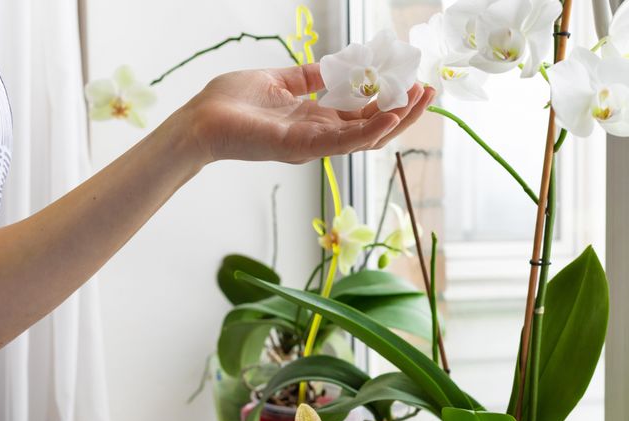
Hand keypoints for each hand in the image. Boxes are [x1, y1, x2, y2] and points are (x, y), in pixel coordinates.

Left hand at [177, 63, 434, 164]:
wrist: (199, 119)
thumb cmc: (230, 102)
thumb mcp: (277, 80)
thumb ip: (306, 78)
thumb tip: (332, 67)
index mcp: (315, 120)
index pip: (363, 115)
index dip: (390, 101)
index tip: (413, 82)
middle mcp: (319, 136)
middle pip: (373, 129)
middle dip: (405, 112)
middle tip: (429, 92)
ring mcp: (312, 144)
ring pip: (366, 138)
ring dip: (397, 120)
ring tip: (421, 99)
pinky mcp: (300, 146)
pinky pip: (343, 142)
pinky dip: (369, 130)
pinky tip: (392, 115)